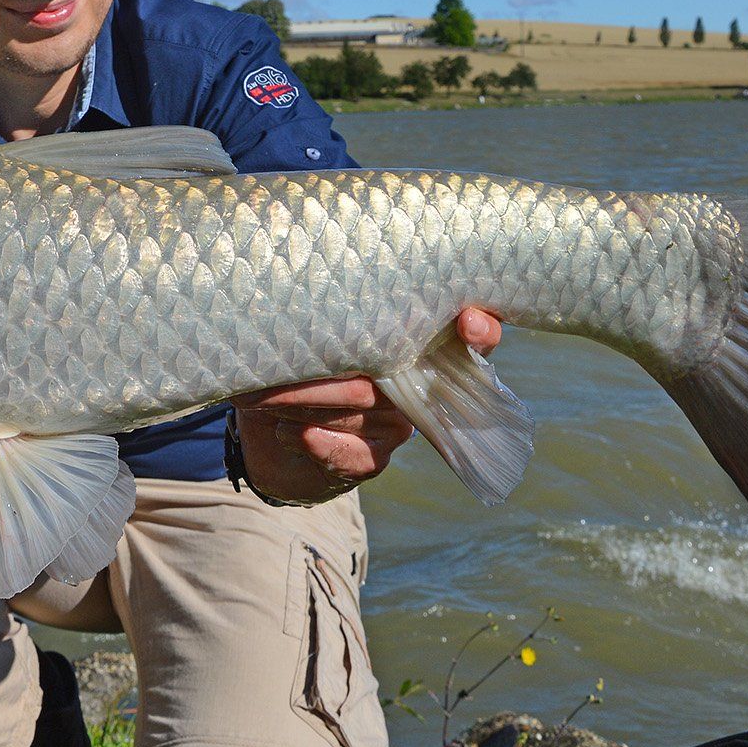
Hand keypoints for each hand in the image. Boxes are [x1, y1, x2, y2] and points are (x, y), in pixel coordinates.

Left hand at [230, 307, 501, 503]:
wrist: (276, 433)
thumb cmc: (304, 363)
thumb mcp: (316, 328)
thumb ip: (329, 312)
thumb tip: (306, 287)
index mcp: (415, 344)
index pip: (472, 337)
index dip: (480, 330)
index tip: (469, 321)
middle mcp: (415, 385)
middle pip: (395, 369)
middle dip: (338, 363)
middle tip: (296, 353)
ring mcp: (395, 425)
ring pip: (364, 407)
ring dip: (309, 398)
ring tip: (266, 392)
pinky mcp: (370, 459)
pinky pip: (354, 454)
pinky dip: (321, 442)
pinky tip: (298, 434)